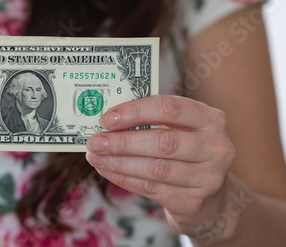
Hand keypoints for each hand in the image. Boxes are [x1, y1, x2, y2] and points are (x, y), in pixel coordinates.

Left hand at [86, 95, 236, 237]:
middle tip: (95, 141)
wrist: (210, 199)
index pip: (170, 108)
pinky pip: (151, 189)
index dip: (135, 112)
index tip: (107, 119)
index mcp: (210, 118)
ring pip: (155, 168)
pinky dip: (124, 179)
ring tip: (95, 157)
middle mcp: (216, 147)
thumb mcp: (179, 130)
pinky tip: (107, 171)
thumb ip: (151, 122)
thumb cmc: (184, 153)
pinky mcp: (194, 202)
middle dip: (122, 141)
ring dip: (119, 162)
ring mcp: (208, 178)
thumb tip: (107, 122)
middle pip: (162, 142)